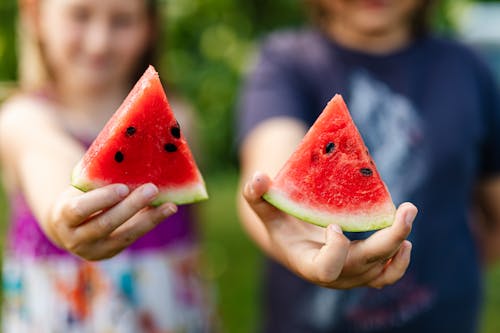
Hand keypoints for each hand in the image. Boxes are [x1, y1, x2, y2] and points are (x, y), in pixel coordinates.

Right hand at [45, 183, 176, 259]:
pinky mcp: (111, 252)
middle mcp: (76, 239)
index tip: (123, 188)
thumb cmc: (77, 196)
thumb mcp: (79, 189)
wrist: (67, 226)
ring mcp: (94, 250)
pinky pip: (133, 237)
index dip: (102, 199)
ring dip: (149, 219)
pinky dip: (150, 223)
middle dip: (131, 207)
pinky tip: (166, 210)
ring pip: (125, 235)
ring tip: (169, 206)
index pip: (80, 210)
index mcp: (63, 217)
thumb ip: (97, 179)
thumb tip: (130, 157)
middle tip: (152, 189)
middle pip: (106, 224)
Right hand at [243, 172, 416, 288]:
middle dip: (389, 239)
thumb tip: (258, 178)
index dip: (335, 250)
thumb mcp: (266, 211)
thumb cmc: (281, 225)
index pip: (326, 269)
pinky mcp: (365, 273)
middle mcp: (334, 277)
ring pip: (383, 271)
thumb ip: (256, 196)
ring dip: (399, 246)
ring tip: (406, 217)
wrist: (295, 245)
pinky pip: (388, 275)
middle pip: (366, 266)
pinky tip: (405, 240)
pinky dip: (400, 260)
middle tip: (407, 209)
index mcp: (308, 264)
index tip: (334, 225)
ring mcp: (352, 277)